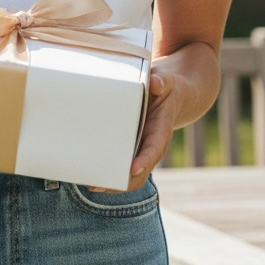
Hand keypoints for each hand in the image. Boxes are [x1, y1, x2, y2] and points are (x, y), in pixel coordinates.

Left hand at [91, 70, 177, 192]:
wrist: (173, 96)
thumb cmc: (166, 89)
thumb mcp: (166, 80)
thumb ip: (161, 81)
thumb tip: (155, 83)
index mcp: (161, 130)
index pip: (154, 149)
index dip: (145, 161)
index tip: (133, 169)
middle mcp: (152, 145)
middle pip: (141, 172)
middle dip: (122, 182)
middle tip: (98, 184)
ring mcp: (142, 150)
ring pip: (131, 176)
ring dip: (113, 183)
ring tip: (91, 184)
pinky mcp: (133, 149)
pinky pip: (124, 167)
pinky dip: (111, 173)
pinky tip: (92, 174)